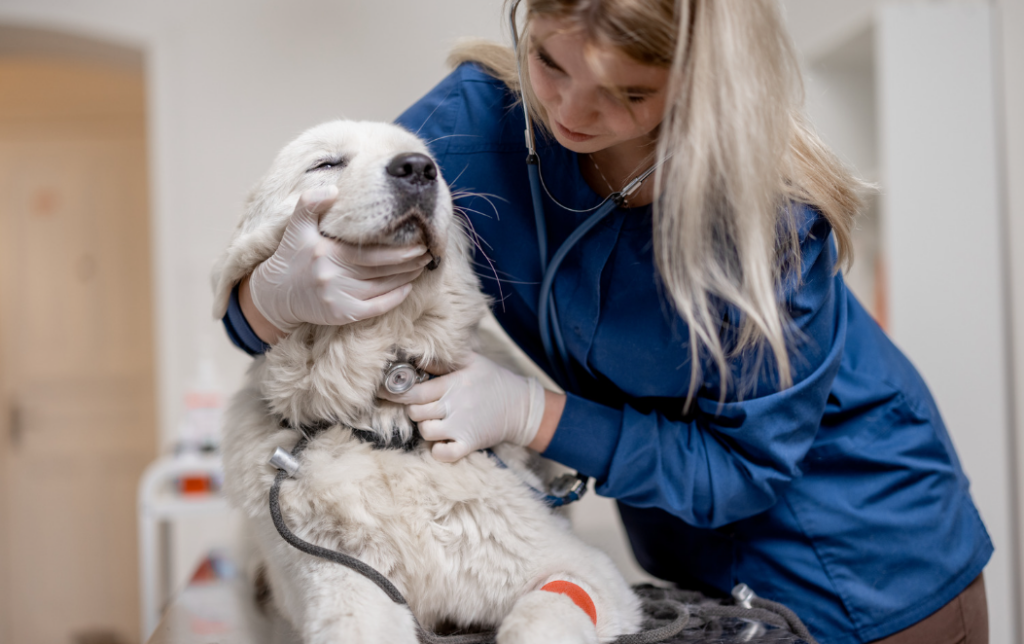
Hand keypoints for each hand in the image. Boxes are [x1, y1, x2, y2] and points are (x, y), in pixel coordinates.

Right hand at [248, 185, 432, 333]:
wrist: (276, 293)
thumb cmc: (292, 255)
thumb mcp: (296, 225)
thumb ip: (310, 203)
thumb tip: (333, 190)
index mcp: (326, 251)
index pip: (371, 251)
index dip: (398, 249)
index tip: (419, 240)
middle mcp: (332, 276)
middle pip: (381, 269)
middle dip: (409, 262)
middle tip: (428, 253)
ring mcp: (337, 298)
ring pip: (381, 288)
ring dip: (406, 278)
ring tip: (422, 266)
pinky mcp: (340, 314)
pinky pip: (375, 308)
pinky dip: (394, 298)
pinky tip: (408, 288)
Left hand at [378, 352, 545, 461]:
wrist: (521, 406)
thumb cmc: (493, 380)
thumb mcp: (471, 362)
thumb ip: (442, 361)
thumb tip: (414, 356)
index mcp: (453, 384)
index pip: (414, 391)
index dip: (395, 392)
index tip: (384, 391)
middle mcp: (455, 405)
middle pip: (415, 412)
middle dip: (414, 410)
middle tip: (422, 406)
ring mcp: (462, 426)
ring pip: (426, 432)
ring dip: (426, 428)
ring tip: (435, 421)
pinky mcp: (470, 443)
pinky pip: (443, 454)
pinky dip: (438, 450)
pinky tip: (442, 441)